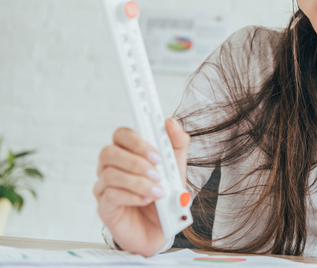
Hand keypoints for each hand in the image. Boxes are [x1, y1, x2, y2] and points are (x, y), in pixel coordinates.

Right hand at [93, 118, 189, 256]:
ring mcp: (105, 186)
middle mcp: (112, 166)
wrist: (162, 229)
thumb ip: (177, 143)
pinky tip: (146, 200)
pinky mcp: (104, 206)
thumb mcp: (178, 167)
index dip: (136, 140)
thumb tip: (170, 122)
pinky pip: (110, 195)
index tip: (157, 152)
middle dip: (135, 161)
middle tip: (158, 172)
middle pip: (109, 152)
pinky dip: (132, 196)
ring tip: (158, 191)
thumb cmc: (165, 195)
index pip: (121, 134)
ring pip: (109, 174)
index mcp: (128, 153)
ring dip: (138, 182)